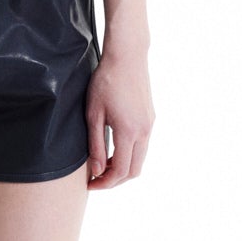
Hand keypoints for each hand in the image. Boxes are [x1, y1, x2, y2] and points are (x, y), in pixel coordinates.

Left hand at [84, 45, 153, 190]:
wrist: (127, 56)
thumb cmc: (105, 82)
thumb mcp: (94, 114)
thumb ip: (95, 145)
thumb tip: (97, 170)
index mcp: (129, 132)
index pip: (120, 171)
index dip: (105, 182)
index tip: (91, 183)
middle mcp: (145, 132)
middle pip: (134, 170)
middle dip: (115, 180)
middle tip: (96, 178)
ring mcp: (150, 125)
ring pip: (140, 159)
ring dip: (123, 167)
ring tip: (102, 164)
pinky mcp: (151, 118)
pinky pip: (143, 146)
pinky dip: (129, 155)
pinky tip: (114, 148)